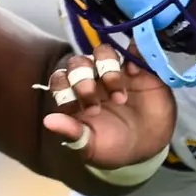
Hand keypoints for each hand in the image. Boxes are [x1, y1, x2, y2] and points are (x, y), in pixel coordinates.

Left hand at [43, 43, 175, 170]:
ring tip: (120, 97)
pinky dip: (133, 55)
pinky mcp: (138, 67)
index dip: (65, 89)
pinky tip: (135, 73)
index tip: (82, 111)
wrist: (147, 145)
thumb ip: (72, 133)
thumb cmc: (113, 145)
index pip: (59, 79)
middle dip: (83, 82)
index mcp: (74, 95)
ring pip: (103, 52)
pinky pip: (133, 50)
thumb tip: (48, 121)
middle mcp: (91, 78)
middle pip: (78, 63)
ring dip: (108, 69)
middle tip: (96, 107)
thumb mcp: (91, 146)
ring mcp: (114, 70)